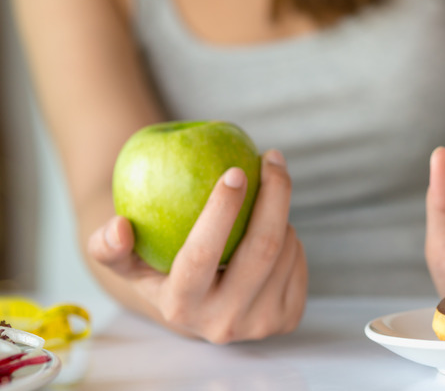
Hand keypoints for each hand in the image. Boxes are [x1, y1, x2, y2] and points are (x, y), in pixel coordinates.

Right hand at [88, 150, 307, 342]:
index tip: (235, 170)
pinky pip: (299, 260)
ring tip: (262, 199)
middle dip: (273, 195)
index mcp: (180, 308)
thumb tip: (118, 226)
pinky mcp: (288, 318)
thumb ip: (109, 246)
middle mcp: (223, 323)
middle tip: (271, 158)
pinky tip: (274, 226)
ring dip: (279, 214)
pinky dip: (290, 235)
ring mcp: (260, 325)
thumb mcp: (126, 260)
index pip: (202, 255)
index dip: (221, 211)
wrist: (198, 307)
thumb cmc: (159, 267)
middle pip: (262, 249)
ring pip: (285, 250)